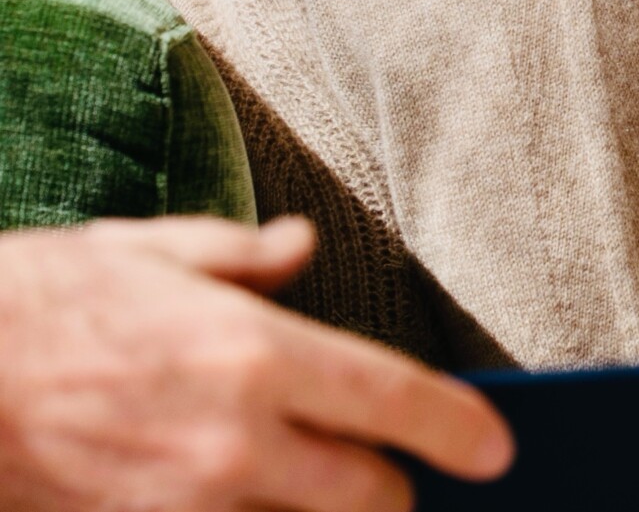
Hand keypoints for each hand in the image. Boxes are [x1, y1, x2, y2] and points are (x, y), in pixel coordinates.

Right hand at [0, 216, 512, 511]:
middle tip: (392, 471)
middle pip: (368, 497)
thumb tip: (299, 248)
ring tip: (317, 488)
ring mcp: (184, 510)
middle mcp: (234, 444)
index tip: (497, 450)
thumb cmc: (34, 306)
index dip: (461, 431)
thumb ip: (240, 258)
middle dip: (393, 490)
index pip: (396, 403)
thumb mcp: (146, 254)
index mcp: (254, 355)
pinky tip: (244, 503)